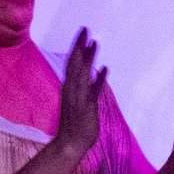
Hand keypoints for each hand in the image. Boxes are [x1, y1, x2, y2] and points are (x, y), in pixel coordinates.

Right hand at [54, 28, 107, 159]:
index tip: (82, 33)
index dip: (76, 47)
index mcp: (68, 87)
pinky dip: (98, 80)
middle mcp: (71, 89)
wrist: (69, 144)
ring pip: (81, 74)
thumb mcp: (78, 102)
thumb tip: (91, 75)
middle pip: (74, 63)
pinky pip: (92, 91)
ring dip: (88, 58)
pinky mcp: (86, 108)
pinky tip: (105, 69)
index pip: (71, 62)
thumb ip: (83, 88)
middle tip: (86, 29)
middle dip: (80, 46)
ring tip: (95, 43)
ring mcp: (78, 98)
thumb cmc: (74, 124)